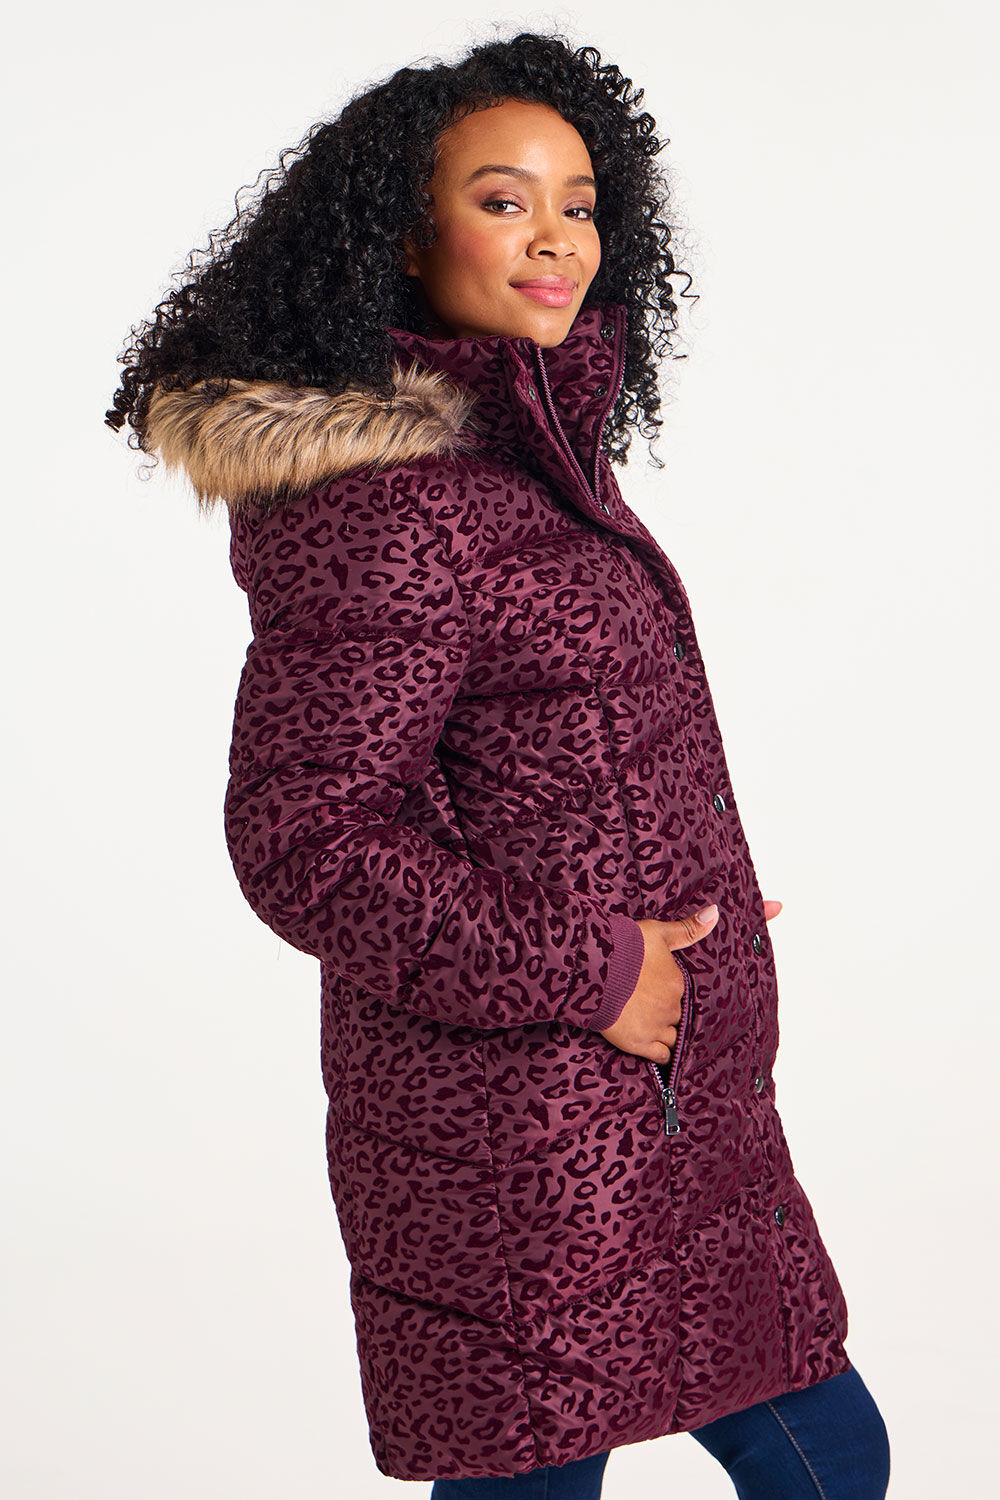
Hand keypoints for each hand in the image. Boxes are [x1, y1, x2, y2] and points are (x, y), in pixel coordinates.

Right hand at [599, 899, 782, 1062]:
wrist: (593, 969)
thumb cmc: (623, 947)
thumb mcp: (657, 932)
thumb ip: (688, 928)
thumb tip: (715, 912)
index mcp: (677, 982)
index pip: (680, 993)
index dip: (667, 991)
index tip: (654, 988)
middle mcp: (672, 1007)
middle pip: (676, 1015)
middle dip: (665, 1011)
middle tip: (648, 1006)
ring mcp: (657, 1027)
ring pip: (672, 1036)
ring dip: (664, 1033)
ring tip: (648, 1025)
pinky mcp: (640, 1044)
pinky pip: (661, 1056)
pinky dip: (658, 1052)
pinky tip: (650, 1044)